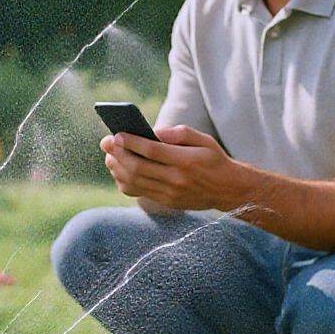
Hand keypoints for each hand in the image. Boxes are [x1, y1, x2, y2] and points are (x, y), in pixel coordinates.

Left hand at [101, 124, 241, 210]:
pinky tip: (119, 170)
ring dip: (117, 168)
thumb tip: (154, 131)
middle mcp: (176, 179)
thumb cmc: (214, 160)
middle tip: (106, 143)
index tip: (116, 134)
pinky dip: (124, 181)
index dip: (131, 142)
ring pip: (134, 182)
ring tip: (110, 155)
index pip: (152, 151)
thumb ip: (180, 133)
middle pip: (138, 167)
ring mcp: (170, 193)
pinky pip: (138, 192)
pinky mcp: (166, 201)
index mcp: (186, 161)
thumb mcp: (204, 140)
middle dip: (118, 154)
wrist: (228, 190)